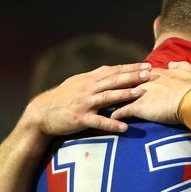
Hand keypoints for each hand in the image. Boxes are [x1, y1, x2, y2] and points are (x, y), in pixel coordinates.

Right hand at [23, 63, 150, 134]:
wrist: (40, 113)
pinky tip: (125, 127)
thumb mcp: (78, 83)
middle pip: (114, 80)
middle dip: (133, 76)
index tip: (147, 64)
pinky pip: (98, 121)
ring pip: (108, 97)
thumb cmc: (63, 98)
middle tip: (150, 73)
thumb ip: (96, 77)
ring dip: (125, 94)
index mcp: (89, 79)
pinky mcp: (80, 118)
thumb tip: (112, 69)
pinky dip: (112, 124)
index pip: (114, 71)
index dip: (131, 67)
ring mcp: (84, 103)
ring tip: (141, 93)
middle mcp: (88, 89)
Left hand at [111, 61, 190, 123]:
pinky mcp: (137, 107)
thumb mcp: (188, 72)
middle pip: (124, 82)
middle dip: (114, 87)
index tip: (123, 80)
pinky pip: (121, 112)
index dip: (130, 77)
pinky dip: (114, 116)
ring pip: (119, 96)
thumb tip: (172, 63)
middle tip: (104, 91)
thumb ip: (180, 65)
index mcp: (154, 73)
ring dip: (110, 101)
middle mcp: (143, 81)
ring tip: (102, 105)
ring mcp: (138, 94)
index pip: (137, 73)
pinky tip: (109, 120)